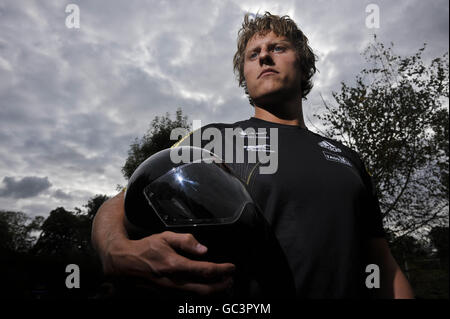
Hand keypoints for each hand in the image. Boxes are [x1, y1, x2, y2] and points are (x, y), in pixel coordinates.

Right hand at [102, 231, 235, 295]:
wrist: (124, 264)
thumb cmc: (146, 248)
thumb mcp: (165, 237)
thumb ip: (185, 241)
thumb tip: (204, 249)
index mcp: (175, 265)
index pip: (205, 270)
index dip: (222, 270)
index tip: (232, 267)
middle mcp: (174, 282)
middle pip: (205, 289)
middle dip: (222, 286)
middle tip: (231, 280)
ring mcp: (170, 291)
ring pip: (197, 295)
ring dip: (213, 291)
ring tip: (223, 285)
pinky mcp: (166, 296)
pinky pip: (187, 297)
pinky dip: (200, 293)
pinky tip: (206, 287)